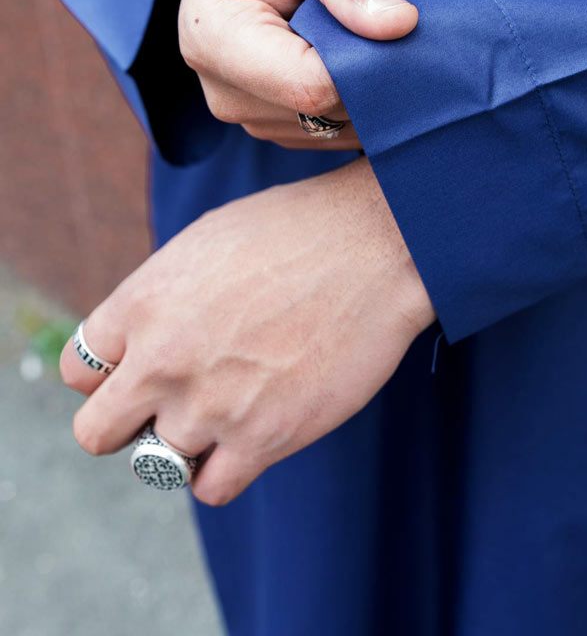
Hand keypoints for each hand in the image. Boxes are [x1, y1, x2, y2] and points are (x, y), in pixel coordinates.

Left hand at [60, 157, 435, 504]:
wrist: (375, 245)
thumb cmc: (295, 230)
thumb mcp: (203, 242)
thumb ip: (158, 297)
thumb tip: (140, 336)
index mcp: (143, 302)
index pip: (79, 370)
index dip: (109, 372)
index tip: (139, 366)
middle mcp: (163, 359)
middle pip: (97, 432)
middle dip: (128, 420)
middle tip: (167, 401)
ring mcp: (210, 404)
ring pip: (156, 463)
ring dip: (188, 439)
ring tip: (229, 402)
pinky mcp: (263, 438)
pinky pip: (210, 487)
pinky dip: (224, 467)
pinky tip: (250, 430)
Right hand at [177, 0, 417, 148]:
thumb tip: (400, 24)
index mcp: (215, 34)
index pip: (309, 86)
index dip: (369, 65)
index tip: (407, 27)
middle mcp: (222, 87)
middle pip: (322, 113)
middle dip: (373, 78)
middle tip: (401, 25)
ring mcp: (246, 112)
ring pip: (333, 129)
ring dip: (370, 93)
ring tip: (375, 35)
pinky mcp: (273, 121)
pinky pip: (332, 131)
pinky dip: (361, 103)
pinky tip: (366, 56)